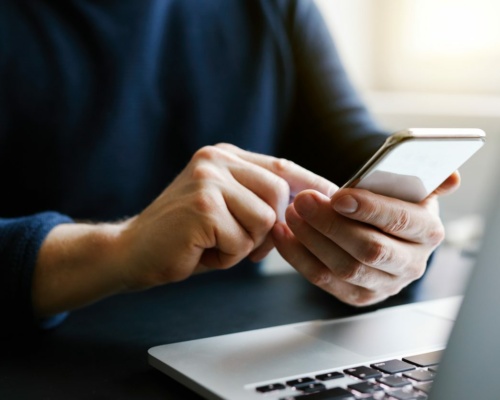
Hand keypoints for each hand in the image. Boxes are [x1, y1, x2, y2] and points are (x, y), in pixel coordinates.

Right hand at [34, 144, 335, 315]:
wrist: (131, 252)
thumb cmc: (183, 237)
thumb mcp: (224, 209)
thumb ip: (257, 199)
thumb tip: (307, 205)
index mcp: (223, 156)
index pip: (281, 166)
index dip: (311, 185)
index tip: (336, 198)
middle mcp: (216, 159)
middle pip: (279, 195)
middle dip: (268, 229)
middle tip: (236, 243)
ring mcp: (208, 180)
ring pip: (264, 220)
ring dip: (244, 245)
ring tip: (211, 243)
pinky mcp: (203, 206)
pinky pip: (243, 241)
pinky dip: (227, 257)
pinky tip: (199, 250)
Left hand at [272, 172, 460, 305]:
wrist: (384, 231)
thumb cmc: (393, 203)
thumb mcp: (412, 187)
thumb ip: (428, 179)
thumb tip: (451, 177)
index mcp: (428, 232)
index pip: (401, 222)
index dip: (370, 209)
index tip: (338, 196)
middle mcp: (411, 263)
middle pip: (369, 249)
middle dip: (331, 224)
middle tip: (304, 200)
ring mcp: (384, 284)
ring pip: (344, 267)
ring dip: (311, 240)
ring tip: (292, 214)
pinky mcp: (358, 296)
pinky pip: (323, 280)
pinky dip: (299, 257)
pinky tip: (284, 234)